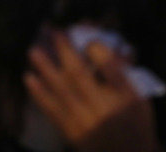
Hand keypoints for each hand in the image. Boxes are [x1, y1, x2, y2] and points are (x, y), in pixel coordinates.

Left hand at [24, 33, 159, 151]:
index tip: (88, 40)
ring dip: (45, 69)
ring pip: (61, 91)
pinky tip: (28, 77)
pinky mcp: (70, 132)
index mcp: (126, 99)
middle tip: (54, 33)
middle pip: (80, 77)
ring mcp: (85, 122)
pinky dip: (39, 93)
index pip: (112, 71)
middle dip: (65, 52)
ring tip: (33, 51)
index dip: (98, 52)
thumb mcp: (137, 99)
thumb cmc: (132, 122)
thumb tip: (107, 45)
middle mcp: (104, 110)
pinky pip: (51, 110)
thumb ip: (122, 74)